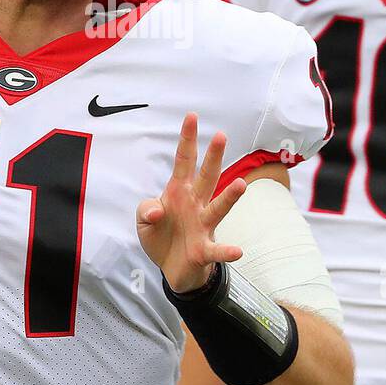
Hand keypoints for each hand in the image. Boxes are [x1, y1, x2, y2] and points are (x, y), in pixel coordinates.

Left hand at [137, 112, 246, 293]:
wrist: (172, 268)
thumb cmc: (161, 236)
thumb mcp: (144, 219)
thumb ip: (146, 210)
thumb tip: (157, 210)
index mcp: (178, 191)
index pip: (184, 161)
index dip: (187, 139)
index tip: (191, 116)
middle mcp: (195, 203)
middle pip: (206, 177)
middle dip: (213, 157)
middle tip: (221, 136)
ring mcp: (202, 225)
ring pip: (218, 208)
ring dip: (229, 197)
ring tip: (241, 184)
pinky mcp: (204, 249)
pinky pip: (217, 250)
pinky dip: (227, 251)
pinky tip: (238, 251)